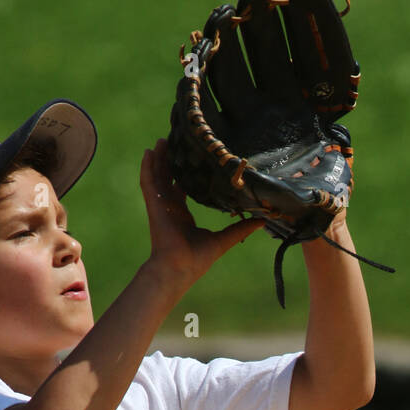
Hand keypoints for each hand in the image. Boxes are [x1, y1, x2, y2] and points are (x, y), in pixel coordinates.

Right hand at [140, 138, 265, 289]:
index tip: (192, 159)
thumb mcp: (224, 239)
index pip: (182, 189)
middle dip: (170, 161)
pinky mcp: (154, 206)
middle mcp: (171, 208)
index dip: (185, 174)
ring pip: (157, 176)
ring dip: (158, 159)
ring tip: (161, 140)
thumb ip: (240, 228)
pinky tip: (147, 153)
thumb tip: (262, 221)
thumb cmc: (198, 259)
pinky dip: (147, 168)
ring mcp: (161, 206)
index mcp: (183, 215)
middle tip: (175, 142)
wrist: (180, 268)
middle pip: (168, 178)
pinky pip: (148, 183)